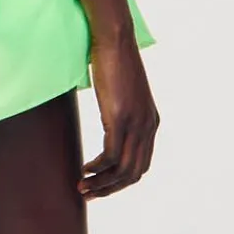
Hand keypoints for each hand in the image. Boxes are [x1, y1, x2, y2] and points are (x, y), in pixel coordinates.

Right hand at [80, 34, 158, 197]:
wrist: (115, 39)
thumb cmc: (114, 61)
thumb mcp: (123, 93)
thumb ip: (121, 111)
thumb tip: (109, 120)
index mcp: (151, 123)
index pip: (141, 165)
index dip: (121, 182)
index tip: (101, 186)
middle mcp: (148, 127)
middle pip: (134, 173)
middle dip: (111, 189)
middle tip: (89, 194)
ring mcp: (135, 124)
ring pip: (122, 170)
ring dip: (101, 184)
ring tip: (82, 187)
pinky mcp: (120, 119)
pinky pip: (110, 156)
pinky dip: (97, 168)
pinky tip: (84, 169)